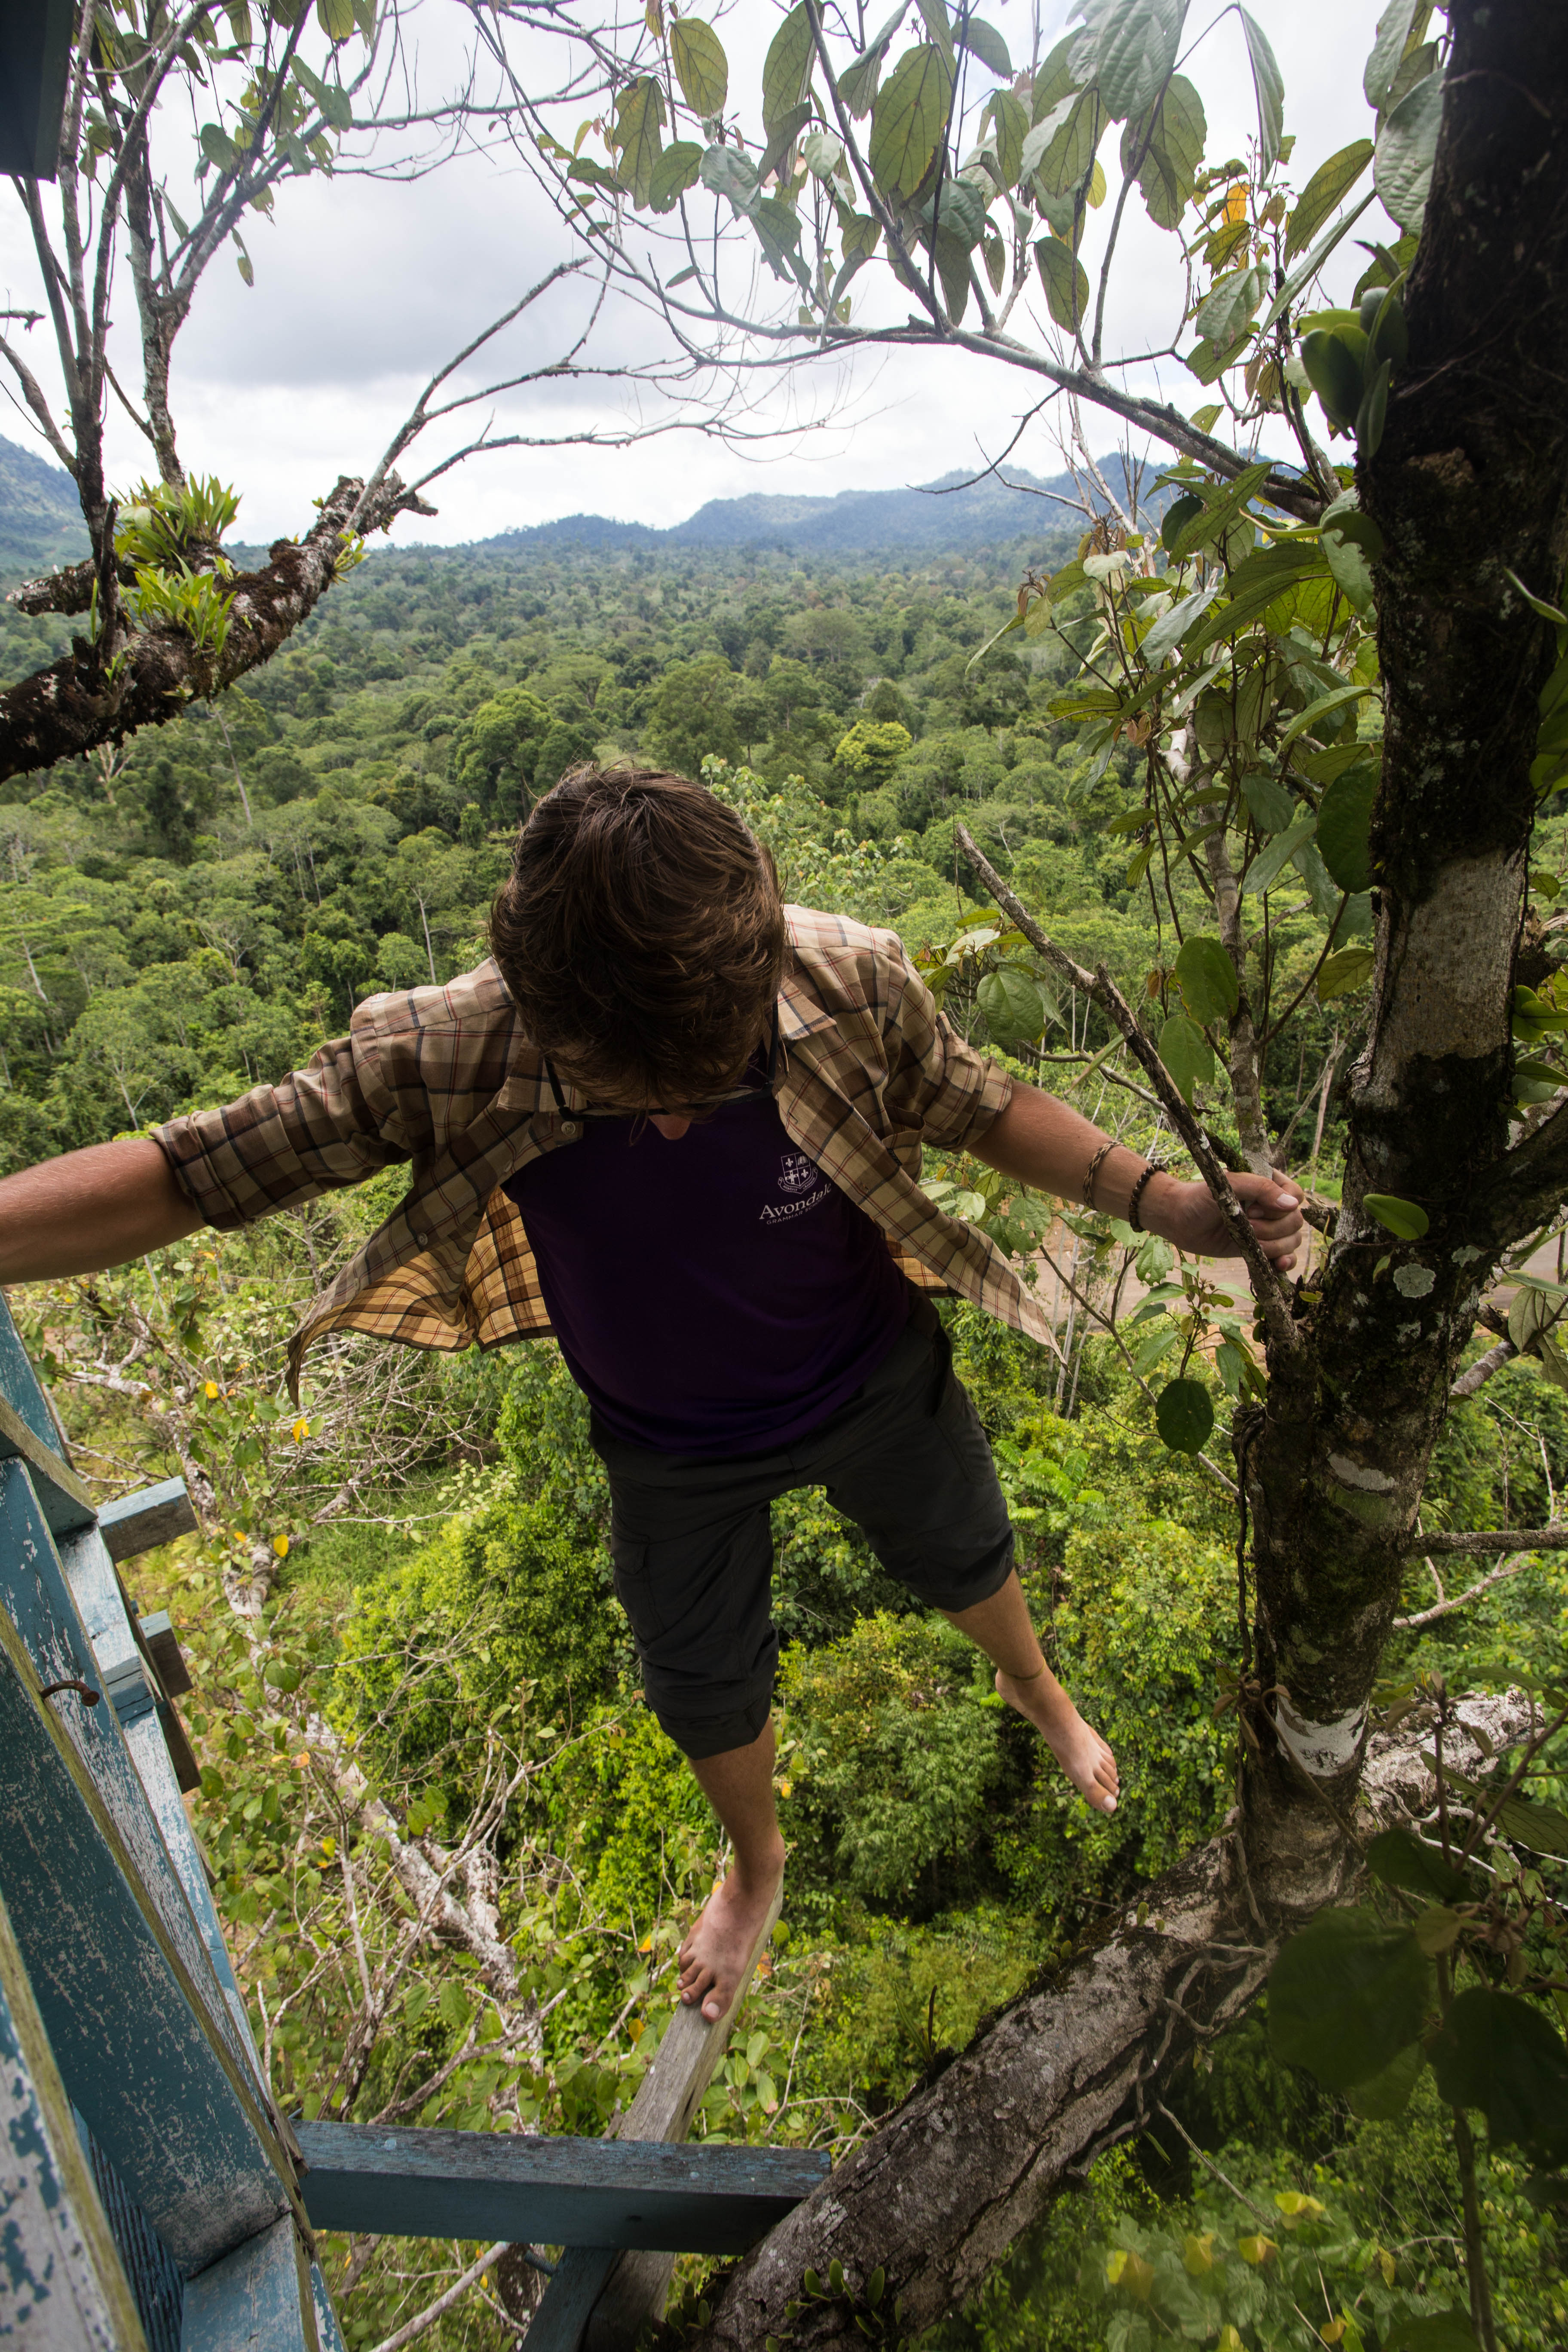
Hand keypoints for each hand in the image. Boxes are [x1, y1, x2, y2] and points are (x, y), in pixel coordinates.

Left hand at [1147, 1168, 1305, 1271]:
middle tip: (1247, 1225)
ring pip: (1292, 1240)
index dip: (1280, 1206)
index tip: (1251, 1209)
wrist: (1180, 1220)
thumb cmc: (1200, 1197)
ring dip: (1276, 1245)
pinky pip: (1286, 1256)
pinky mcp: (1261, 1248)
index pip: (1295, 1195)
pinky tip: (1278, 1264)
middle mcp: (1271, 1207)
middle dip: (1274, 1227)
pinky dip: (1286, 1261)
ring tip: (1252, 1241)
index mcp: (1268, 1185)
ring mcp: (1268, 1228)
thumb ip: (1260, 1188)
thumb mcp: (1229, 1185)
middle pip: (1295, 1221)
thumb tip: (1292, 1204)